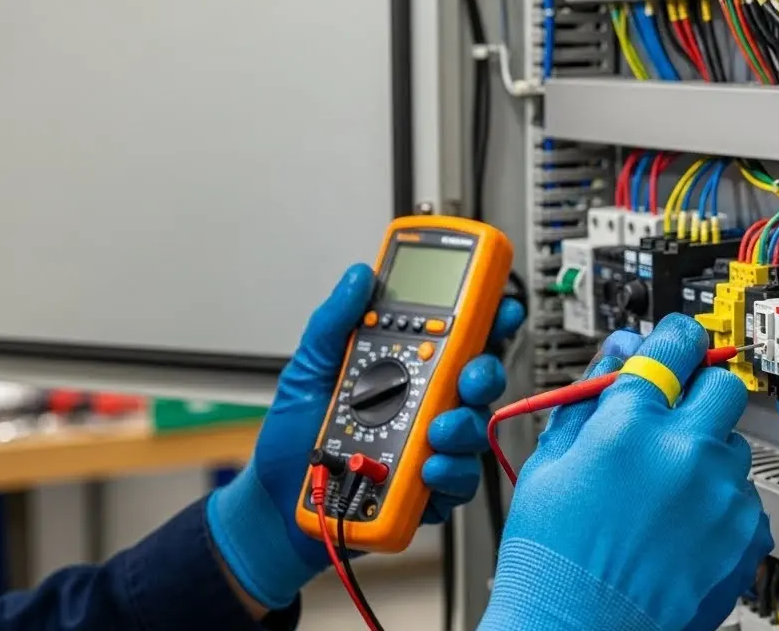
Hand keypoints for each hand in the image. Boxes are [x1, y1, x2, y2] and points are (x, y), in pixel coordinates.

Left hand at [207, 264, 524, 610]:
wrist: (278, 502)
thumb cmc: (295, 438)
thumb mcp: (308, 370)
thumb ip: (333, 322)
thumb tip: (358, 277)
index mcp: (403, 369)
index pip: (457, 338)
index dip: (487, 319)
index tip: (500, 307)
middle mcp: (425, 404)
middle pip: (478, 381)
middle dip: (483, 373)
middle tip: (467, 376)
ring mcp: (431, 446)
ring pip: (475, 429)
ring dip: (463, 426)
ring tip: (434, 431)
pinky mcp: (430, 489)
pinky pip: (460, 479)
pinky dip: (449, 472)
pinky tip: (426, 469)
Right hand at [479, 314, 772, 630]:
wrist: (577, 630)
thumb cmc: (553, 556)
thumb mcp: (550, 460)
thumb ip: (590, 394)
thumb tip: (620, 352)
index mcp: (631, 422)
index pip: (676, 341)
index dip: (673, 339)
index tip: (674, 345)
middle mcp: (685, 451)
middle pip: (722, 384)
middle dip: (698, 393)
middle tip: (672, 420)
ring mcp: (721, 495)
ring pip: (734, 444)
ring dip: (707, 455)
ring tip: (665, 493)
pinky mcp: (747, 536)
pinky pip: (746, 497)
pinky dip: (720, 505)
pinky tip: (681, 527)